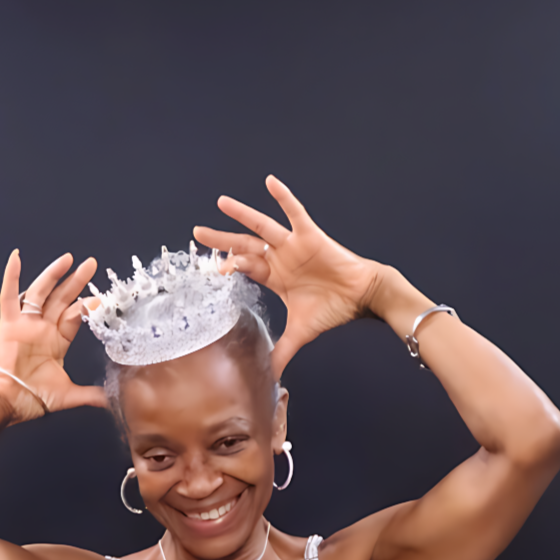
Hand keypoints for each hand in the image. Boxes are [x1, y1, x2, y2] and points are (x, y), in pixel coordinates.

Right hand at [0, 250, 107, 422]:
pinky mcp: (9, 325)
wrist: (9, 402)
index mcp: (56, 342)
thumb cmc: (32, 398)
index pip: (74, 316)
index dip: (86, 306)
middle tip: (90, 264)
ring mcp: (25, 324)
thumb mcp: (68, 394)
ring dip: (53, 274)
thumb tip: (110, 399)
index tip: (100, 297)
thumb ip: (89, 394)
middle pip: (61, 298)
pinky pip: (8, 296)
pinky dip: (11, 276)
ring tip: (68, 259)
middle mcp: (42, 329)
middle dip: (76, 281)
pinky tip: (16, 257)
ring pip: (40, 292)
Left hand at [194, 175, 384, 376]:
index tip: (211, 269)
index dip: (229, 267)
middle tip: (198, 233)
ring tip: (221, 203)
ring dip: (241, 214)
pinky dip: (283, 197)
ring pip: (262, 226)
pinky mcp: (310, 236)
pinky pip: (295, 212)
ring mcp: (293, 245)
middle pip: (245, 245)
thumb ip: (282, 351)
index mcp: (276, 277)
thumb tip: (270, 377)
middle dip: (222, 240)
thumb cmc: (333, 309)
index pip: (245, 268)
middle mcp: (281, 258)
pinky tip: (269, 182)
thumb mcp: (300, 333)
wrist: (361, 297)